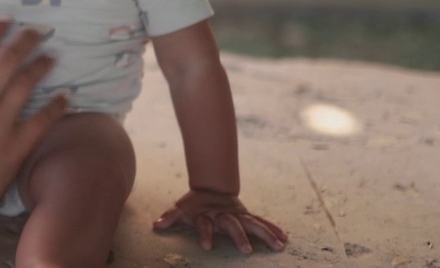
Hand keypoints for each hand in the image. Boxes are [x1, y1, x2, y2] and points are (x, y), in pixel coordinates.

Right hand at [0, 22, 66, 222]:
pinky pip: (42, 120)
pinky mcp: (15, 146)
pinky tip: (67, 96)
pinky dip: (57, 105)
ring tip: (54, 56)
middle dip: (25, 41)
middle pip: (5, 61)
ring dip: (42, 66)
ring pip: (25, 84)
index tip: (6, 20)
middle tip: (39, 30)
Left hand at [153, 189, 287, 252]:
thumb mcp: (181, 209)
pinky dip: (273, 229)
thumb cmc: (195, 204)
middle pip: (232, 225)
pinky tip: (284, 238)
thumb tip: (156, 225)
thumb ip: (170, 217)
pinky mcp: (248, 216)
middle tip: (246, 251)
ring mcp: (238, 215)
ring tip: (278, 245)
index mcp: (207, 215)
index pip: (204, 225)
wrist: (211, 188)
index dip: (204, 234)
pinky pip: (262, 222)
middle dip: (239, 237)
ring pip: (253, 223)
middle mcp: (224, 215)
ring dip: (265, 234)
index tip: (206, 246)